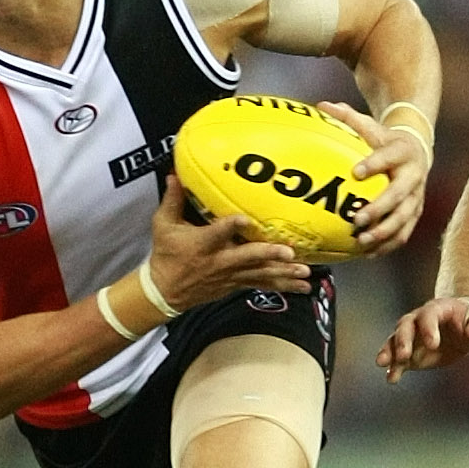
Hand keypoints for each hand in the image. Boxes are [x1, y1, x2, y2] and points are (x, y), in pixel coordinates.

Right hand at [147, 174, 310, 308]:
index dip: (232, 225)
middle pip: (248, 258)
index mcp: (203, 244)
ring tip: (306, 272)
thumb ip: (173, 199)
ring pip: (260, 274)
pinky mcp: (236, 284)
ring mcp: (230, 275)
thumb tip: (175, 176)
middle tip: (290, 253)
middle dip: (269, 255)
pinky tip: (302, 287)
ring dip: (285, 274)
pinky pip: (262, 284)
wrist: (165, 291)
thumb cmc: (166, 255)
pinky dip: (283, 286)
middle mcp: (220, 261)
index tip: (246, 219)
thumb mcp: (163, 225)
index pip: (218, 232)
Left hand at [319, 101, 429, 255]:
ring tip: (362, 241)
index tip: (356, 172)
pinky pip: (403, 233)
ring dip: (384, 232)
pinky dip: (387, 244)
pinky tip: (367, 253)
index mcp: (402, 152)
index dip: (374, 164)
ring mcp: (417, 198)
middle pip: (400, 195)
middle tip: (357, 219)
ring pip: (404, 219)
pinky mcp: (414, 214)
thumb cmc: (384, 139)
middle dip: (380, 209)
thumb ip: (348, 117)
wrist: (416, 151)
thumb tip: (322, 106)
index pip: (389, 157)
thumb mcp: (371, 126)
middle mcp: (414, 176)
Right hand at [377, 296, 468, 382]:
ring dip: (389, 351)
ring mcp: (412, 336)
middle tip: (403, 355)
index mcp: (438, 308)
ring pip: (395, 340)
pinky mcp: (410, 353)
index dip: (429, 328)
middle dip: (402, 340)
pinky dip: (393, 367)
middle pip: (406, 325)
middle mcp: (419, 319)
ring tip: (382, 363)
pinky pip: (398, 359)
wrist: (464, 326)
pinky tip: (391, 378)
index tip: (432, 344)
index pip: (429, 314)